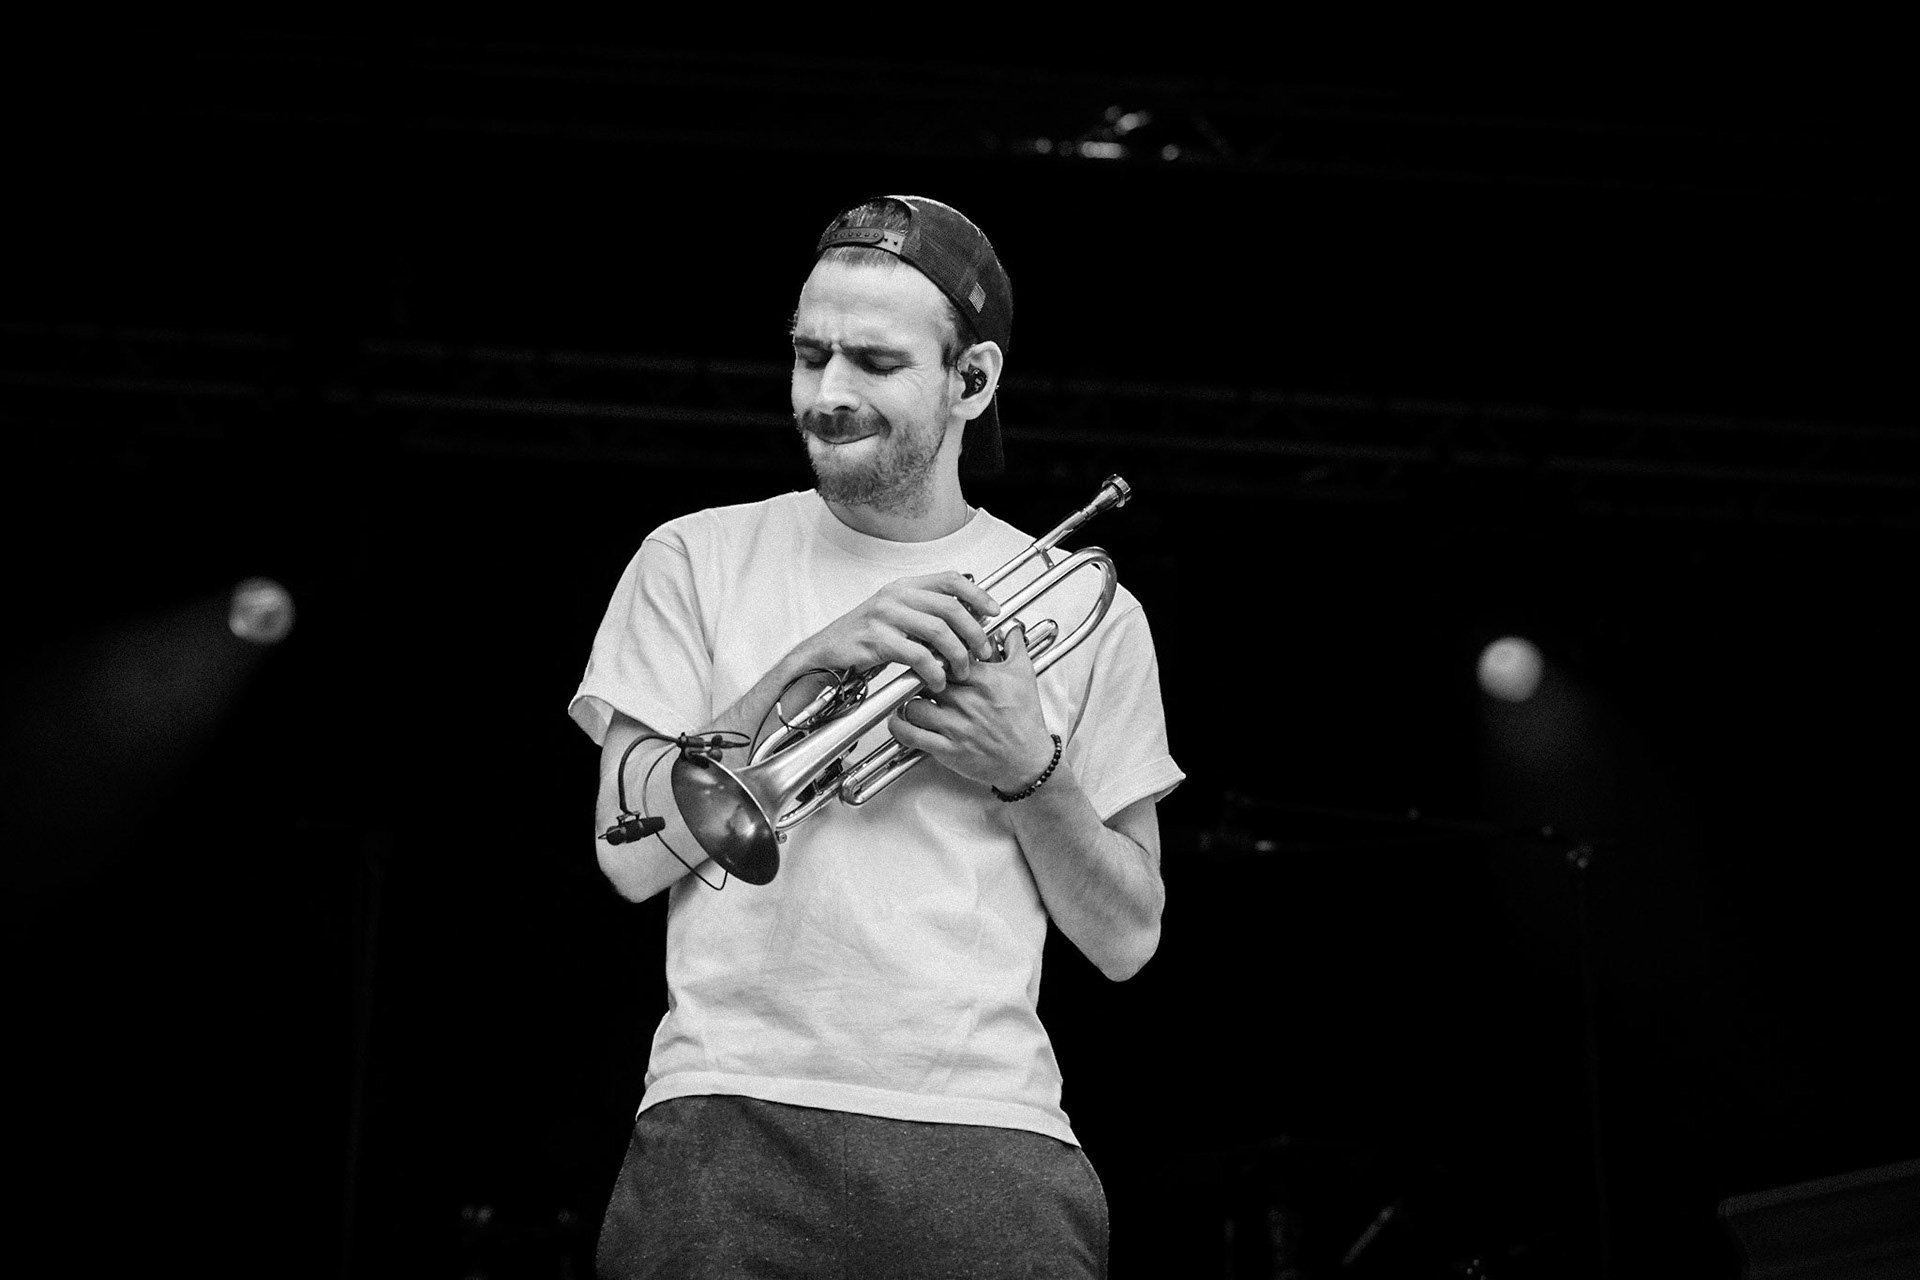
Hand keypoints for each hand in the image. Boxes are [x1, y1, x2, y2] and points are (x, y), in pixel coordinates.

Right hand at [799, 572, 1000, 692]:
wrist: (824, 653)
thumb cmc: (861, 639)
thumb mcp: (896, 617)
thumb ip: (925, 614)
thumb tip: (965, 621)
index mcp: (904, 586)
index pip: (950, 579)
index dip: (977, 594)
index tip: (993, 611)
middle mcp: (896, 595)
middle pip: (950, 607)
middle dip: (974, 632)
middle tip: (982, 652)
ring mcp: (885, 615)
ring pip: (939, 631)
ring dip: (957, 655)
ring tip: (960, 671)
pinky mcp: (877, 639)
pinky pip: (918, 655)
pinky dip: (934, 671)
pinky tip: (936, 681)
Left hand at [887, 624, 1056, 791]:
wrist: (1028, 761)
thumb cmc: (1024, 721)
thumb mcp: (1025, 677)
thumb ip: (1016, 647)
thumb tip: (1011, 627)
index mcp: (984, 681)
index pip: (946, 657)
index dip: (932, 655)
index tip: (927, 654)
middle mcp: (968, 702)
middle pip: (926, 679)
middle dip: (918, 677)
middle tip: (914, 676)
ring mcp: (957, 727)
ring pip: (914, 705)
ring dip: (908, 702)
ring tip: (911, 699)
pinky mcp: (948, 750)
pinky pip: (912, 735)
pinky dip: (900, 727)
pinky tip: (900, 721)